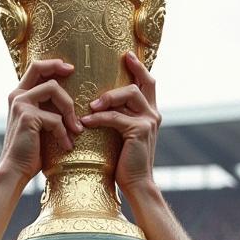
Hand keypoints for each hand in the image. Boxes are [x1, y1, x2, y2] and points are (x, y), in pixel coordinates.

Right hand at [1, 60, 82, 182]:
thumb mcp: (40, 125)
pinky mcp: (27, 117)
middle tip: (74, 75)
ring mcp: (20, 105)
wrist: (16, 170)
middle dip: (60, 70)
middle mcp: (17, 96)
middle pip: (42, 71)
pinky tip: (66, 146)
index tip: (70, 69)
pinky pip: (55, 118)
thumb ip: (48, 109)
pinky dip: (64, 134)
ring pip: (53, 90)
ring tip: (76, 130)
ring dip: (69, 110)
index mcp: (19, 96)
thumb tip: (71, 102)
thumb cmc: (31, 151)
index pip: (34, 68)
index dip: (52, 64)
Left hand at [80, 50, 160, 195]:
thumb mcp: (123, 136)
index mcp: (150, 114)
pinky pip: (116, 117)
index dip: (139, 68)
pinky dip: (99, 118)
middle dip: (130, 70)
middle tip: (116, 62)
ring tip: (91, 105)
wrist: (137, 184)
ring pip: (129, 94)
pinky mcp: (139, 131)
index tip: (127, 55)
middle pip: (143, 83)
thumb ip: (119, 119)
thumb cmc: (126, 163)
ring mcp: (148, 122)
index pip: (148, 84)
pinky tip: (86, 121)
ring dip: (108, 97)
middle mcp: (153, 115)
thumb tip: (100, 106)